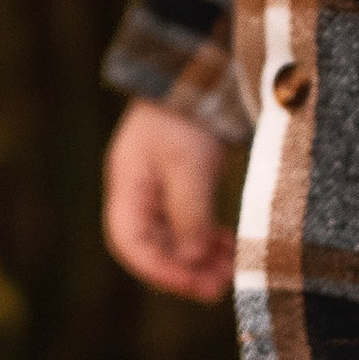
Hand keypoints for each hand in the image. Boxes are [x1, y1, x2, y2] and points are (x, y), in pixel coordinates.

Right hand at [103, 98, 234, 300]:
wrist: (199, 73)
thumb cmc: (185, 117)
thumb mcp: (188, 167)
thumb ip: (189, 215)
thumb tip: (191, 261)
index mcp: (126, 189)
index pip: (131, 245)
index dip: (161, 271)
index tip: (196, 285)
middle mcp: (137, 193)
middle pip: (153, 247)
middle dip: (185, 270)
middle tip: (221, 286)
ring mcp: (158, 189)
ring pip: (174, 238)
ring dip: (200, 257)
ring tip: (231, 269)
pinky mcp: (181, 183)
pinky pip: (189, 222)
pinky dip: (208, 238)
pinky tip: (230, 246)